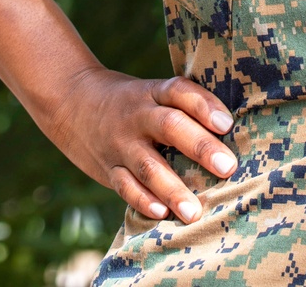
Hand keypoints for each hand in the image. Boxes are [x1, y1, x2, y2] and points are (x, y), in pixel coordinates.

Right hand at [44, 67, 236, 222]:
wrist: (73, 101)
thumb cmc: (132, 101)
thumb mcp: (153, 92)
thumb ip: (183, 106)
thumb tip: (232, 130)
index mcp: (153, 91)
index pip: (180, 91)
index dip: (204, 105)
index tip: (228, 125)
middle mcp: (138, 115)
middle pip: (170, 126)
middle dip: (200, 147)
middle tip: (228, 167)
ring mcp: (121, 142)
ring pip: (147, 165)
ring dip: (172, 188)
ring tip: (195, 211)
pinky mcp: (108, 168)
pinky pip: (124, 186)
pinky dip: (142, 200)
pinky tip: (161, 213)